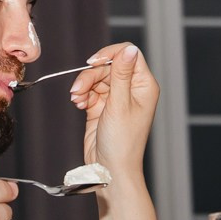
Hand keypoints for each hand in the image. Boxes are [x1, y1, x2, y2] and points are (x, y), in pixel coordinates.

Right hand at [70, 42, 157, 178]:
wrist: (109, 170)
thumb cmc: (122, 143)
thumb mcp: (120, 104)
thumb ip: (121, 74)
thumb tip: (128, 49)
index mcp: (143, 86)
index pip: (129, 55)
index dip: (110, 55)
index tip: (93, 63)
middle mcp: (131, 89)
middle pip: (108, 66)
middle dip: (91, 75)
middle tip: (78, 90)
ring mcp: (116, 98)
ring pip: (96, 78)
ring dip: (84, 85)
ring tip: (76, 99)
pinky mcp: (101, 107)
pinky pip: (90, 91)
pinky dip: (82, 95)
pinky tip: (78, 104)